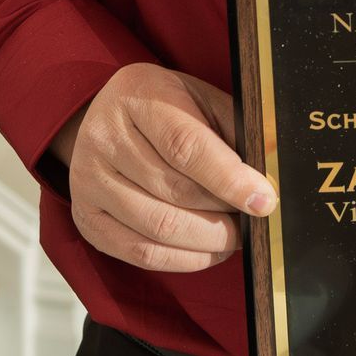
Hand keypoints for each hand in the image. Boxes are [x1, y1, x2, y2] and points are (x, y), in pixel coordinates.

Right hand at [49, 63, 274, 273]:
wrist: (110, 116)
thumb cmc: (167, 107)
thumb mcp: (201, 99)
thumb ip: (234, 130)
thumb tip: (268, 176)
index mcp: (137, 96)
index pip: (186, 146)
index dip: (229, 178)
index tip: (263, 200)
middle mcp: (103, 137)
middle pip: (174, 192)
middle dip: (224, 214)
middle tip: (253, 218)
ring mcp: (88, 181)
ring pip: (158, 227)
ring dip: (208, 240)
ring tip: (235, 235)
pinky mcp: (87, 218)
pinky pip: (140, 253)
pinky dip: (184, 259)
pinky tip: (208, 249)